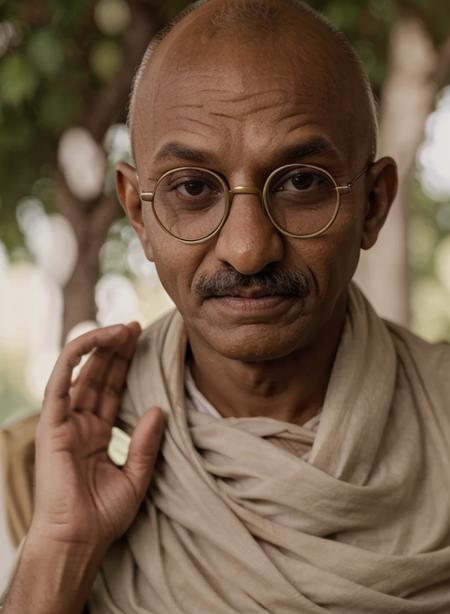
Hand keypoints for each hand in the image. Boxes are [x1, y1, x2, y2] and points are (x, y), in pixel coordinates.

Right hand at [29, 323, 164, 549]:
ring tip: (124, 328)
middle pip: (98, 377)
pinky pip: (60, 382)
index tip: (142, 343)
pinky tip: (94, 339)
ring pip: (81, 373)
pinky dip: (75, 358)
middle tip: (136, 326)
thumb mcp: (136, 476)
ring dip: (100, 348)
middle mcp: (79, 424)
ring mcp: (63, 423)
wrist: (78, 540)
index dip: (125, 366)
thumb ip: (147, 442)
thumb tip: (160, 409)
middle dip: (116, 350)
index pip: (112, 391)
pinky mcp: (51, 425)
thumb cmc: (103, 517)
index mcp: (95, 435)